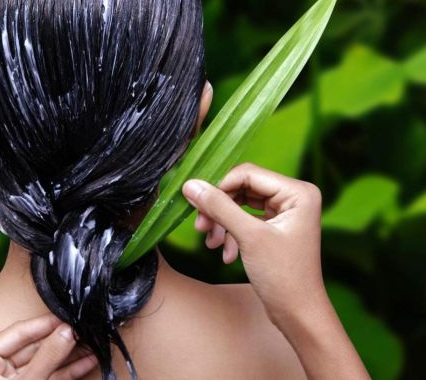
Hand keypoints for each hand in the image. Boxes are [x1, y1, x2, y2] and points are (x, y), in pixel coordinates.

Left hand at [0, 313, 97, 379]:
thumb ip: (47, 357)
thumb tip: (67, 330)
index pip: (17, 333)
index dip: (44, 324)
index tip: (66, 316)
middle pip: (31, 346)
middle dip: (60, 340)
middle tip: (83, 329)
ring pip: (42, 361)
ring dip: (67, 355)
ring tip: (91, 344)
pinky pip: (47, 376)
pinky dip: (65, 371)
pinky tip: (86, 362)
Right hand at [181, 162, 325, 323]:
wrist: (298, 314)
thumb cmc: (283, 276)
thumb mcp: (248, 237)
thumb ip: (219, 207)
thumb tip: (191, 185)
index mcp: (298, 192)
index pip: (248, 174)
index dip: (220, 187)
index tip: (198, 203)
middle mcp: (294, 197)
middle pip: (242, 188)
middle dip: (220, 208)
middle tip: (201, 226)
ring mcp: (285, 212)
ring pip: (240, 204)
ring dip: (222, 222)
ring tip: (212, 242)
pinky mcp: (275, 227)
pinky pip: (245, 219)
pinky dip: (231, 233)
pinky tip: (226, 253)